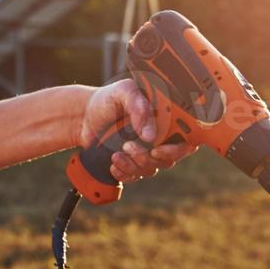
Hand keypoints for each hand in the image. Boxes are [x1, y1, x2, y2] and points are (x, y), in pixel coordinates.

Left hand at [77, 81, 197, 183]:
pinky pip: (136, 176)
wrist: (83, 115)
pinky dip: (125, 173)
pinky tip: (113, 165)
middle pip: (169, 158)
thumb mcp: (123, 92)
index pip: (186, 138)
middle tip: (128, 147)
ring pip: (152, 169)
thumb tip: (150, 136)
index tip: (157, 150)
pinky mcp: (133, 163)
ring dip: (134, 165)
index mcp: (166, 117)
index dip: (177, 149)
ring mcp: (147, 151)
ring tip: (116, 154)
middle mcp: (161, 136)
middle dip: (149, 158)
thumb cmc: (107, 99)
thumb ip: (138, 107)